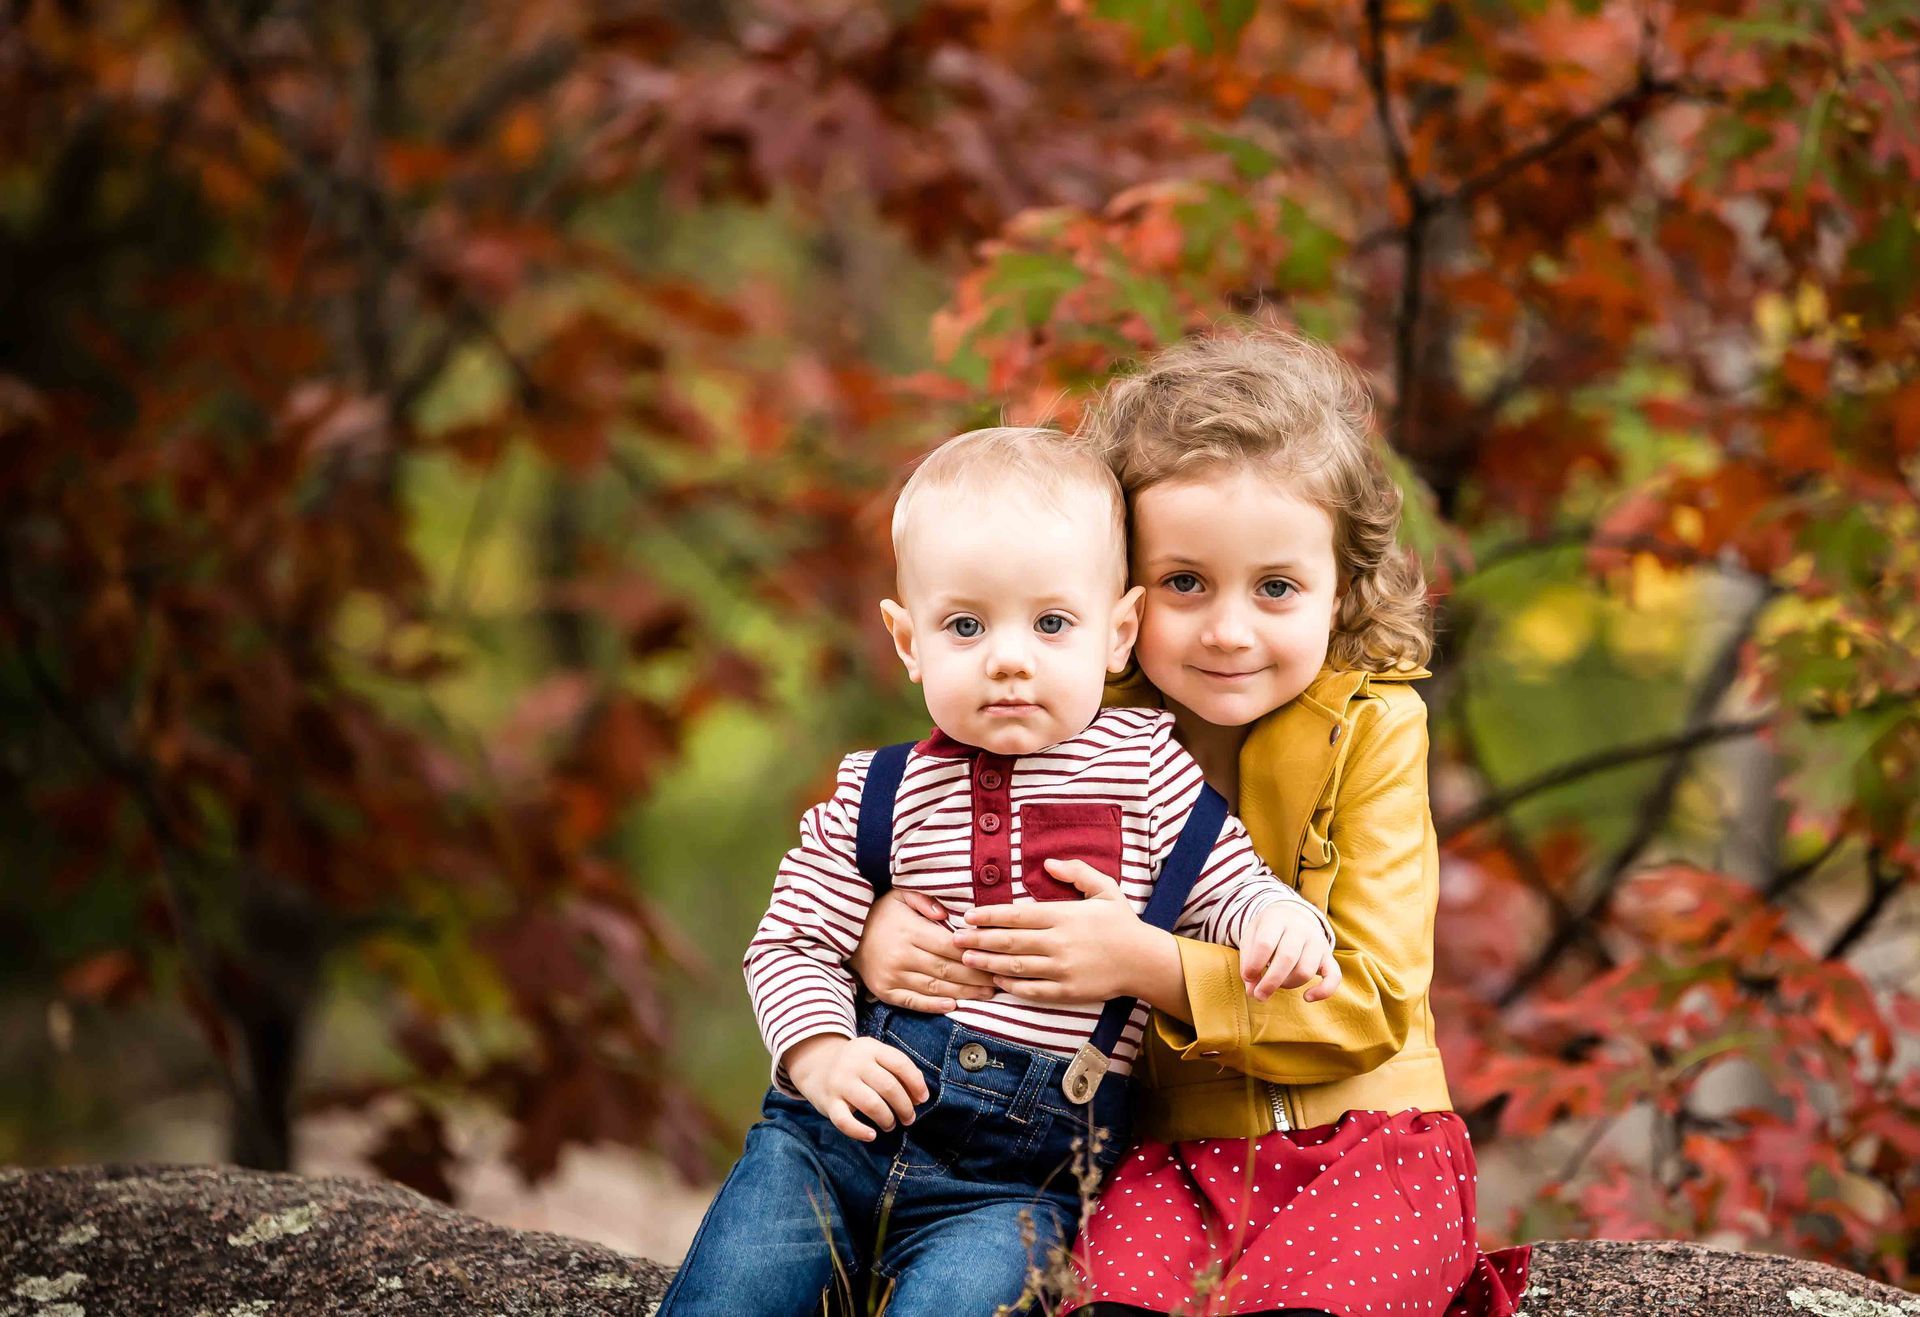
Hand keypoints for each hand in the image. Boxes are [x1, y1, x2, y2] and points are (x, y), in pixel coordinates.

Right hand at [783, 1035, 928, 1142]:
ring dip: (887, 1119)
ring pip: (871, 1104)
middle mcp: (854, 1063)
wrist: (815, 1063)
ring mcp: (840, 1082)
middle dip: (904, 1107)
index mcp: (870, 1048)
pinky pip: (845, 1121)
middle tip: (909, 1118)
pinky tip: (871, 1135)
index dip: (916, 1083)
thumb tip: (919, 1096)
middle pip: (888, 1086)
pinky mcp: (828, 1102)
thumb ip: (897, 1070)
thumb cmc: (856, 1064)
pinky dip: (860, 1132)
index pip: (900, 1063)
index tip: (922, 1099)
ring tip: (891, 1125)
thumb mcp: (874, 1056)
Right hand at [849, 889, 996, 1012]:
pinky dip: (935, 1006)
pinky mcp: (885, 991)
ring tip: (987, 994)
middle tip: (999, 980)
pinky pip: (914, 1002)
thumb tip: (946, 915)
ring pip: (935, 988)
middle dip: (976, 977)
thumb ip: (925, 900)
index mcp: (909, 931)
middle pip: (947, 970)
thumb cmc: (880, 912)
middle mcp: (902, 956)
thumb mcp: (900, 895)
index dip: (974, 953)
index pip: (950, 946)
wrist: (844, 934)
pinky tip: (954, 1006)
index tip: (995, 957)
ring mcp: (893, 976)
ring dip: (964, 993)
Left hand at [953, 858, 1161, 1003]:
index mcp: (1064, 916)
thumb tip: (1047, 863)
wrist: (1144, 961)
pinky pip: (1033, 990)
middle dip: (979, 939)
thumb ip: (1076, 872)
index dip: (989, 915)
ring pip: (1016, 967)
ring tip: (967, 958)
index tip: (968, 915)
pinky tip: (996, 980)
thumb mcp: (1104, 889)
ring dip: (988, 962)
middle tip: (955, 939)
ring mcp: (1062, 969)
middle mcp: (1059, 943)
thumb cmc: (1121, 922)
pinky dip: (1012, 986)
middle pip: (1010, 941)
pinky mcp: (1067, 991)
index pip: (1017, 915)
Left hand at [1239, 902, 1341, 1002]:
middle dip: (1270, 982)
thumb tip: (1252, 990)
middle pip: (1287, 958)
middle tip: (1259, 995)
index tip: (1247, 977)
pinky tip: (1307, 997)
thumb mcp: (1251, 938)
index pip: (1265, 943)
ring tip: (1277, 983)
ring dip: (1288, 984)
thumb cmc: (1267, 932)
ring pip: (1305, 971)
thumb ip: (1248, 962)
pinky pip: (1334, 977)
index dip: (1254, 965)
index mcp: (1277, 919)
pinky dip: (1323, 991)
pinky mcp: (1329, 956)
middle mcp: (1300, 928)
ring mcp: (1318, 941)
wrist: (1292, 916)